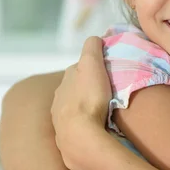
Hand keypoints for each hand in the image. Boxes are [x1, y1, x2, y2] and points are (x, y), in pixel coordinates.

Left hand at [51, 36, 111, 166]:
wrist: (78, 132)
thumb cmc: (88, 95)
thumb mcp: (92, 63)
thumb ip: (92, 47)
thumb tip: (95, 37)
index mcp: (69, 74)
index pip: (82, 64)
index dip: (96, 64)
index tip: (109, 68)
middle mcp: (60, 90)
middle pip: (78, 82)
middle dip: (90, 82)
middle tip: (108, 86)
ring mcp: (60, 110)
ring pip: (75, 99)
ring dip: (87, 99)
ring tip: (103, 104)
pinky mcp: (63, 128)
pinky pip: (75, 116)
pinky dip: (83, 114)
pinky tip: (93, 118)